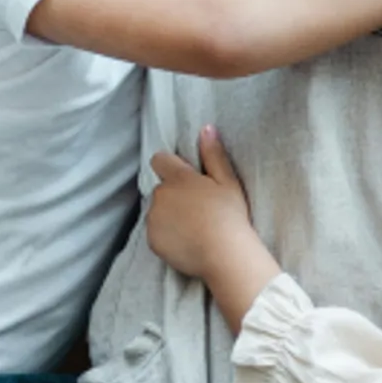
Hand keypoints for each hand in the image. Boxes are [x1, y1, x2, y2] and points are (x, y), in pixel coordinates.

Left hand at [148, 126, 255, 280]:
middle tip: (196, 209)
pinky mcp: (152, 240)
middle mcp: (160, 195)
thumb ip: (214, 154)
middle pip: (161, 189)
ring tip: (193, 228)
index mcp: (178, 178)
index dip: (169, 166)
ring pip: (157, 212)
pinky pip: (156, 233)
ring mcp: (154, 218)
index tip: (184, 178)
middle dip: (173, 195)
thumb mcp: (228, 181)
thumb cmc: (229, 215)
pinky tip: (186, 242)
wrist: (224, 254)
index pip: (159, 160)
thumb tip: (206, 128)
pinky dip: (167, 236)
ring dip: (169, 216)